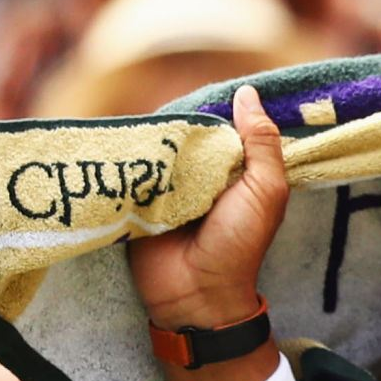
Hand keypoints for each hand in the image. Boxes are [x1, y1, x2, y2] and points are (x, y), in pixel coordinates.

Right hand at [128, 86, 287, 329]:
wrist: (196, 293)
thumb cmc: (239, 244)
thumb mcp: (265, 190)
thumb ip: (262, 143)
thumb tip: (247, 93)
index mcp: (234, 168)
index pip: (219, 123)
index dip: (210, 106)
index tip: (199, 88)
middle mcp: (200, 173)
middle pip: (182, 132)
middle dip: (173, 122)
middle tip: (160, 111)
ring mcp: (165, 185)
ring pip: (153, 147)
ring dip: (147, 139)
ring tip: (137, 129)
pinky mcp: (135, 199)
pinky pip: (127, 170)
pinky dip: (124, 159)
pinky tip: (115, 145)